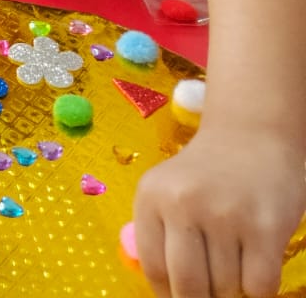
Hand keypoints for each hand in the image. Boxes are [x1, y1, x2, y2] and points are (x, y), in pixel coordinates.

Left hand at [134, 125, 304, 297]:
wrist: (252, 136)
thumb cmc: (206, 173)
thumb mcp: (166, 190)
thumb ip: (160, 234)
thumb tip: (166, 292)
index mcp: (151, 196)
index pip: (153, 267)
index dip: (167, 295)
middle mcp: (184, 204)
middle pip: (188, 285)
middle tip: (208, 296)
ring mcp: (226, 215)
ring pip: (226, 288)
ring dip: (231, 290)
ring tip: (234, 265)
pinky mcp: (266, 227)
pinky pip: (259, 286)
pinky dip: (258, 290)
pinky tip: (256, 268)